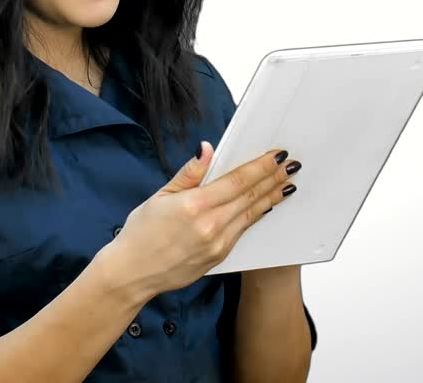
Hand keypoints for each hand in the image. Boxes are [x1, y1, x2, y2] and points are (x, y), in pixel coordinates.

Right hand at [105, 141, 300, 296]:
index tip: (277, 156)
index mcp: (194, 206)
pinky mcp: (219, 257)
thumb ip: (189, 173)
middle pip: (250, 197)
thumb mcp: (160, 196)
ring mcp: (217, 245)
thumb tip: (207, 149)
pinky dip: (256, 216)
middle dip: (272, 179)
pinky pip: (242, 231)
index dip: (260, 167)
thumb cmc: (141, 234)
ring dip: (271, 197)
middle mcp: (210, 226)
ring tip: (286, 183)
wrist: (132, 274)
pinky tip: (265, 206)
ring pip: (251, 215)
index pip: (237, 181)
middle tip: (291, 166)